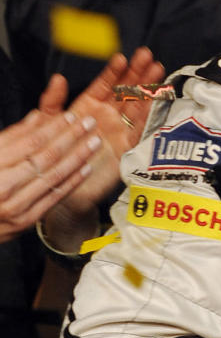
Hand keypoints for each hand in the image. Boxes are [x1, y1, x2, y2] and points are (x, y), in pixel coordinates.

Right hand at [0, 96, 101, 242]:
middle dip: (71, 137)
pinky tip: (85, 168)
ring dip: (78, 157)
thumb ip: (10, 137)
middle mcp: (2, 186)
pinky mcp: (25, 220)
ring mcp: (14, 205)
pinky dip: (72, 181)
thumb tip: (37, 117)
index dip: (53, 127)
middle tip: (89, 124)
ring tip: (94, 143)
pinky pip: (54, 197)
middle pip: (45, 157)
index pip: (29, 142)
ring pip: (53, 176)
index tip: (71, 116)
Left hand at [41, 49, 163, 250]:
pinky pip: (140, 127)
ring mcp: (119, 130)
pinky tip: (156, 98)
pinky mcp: (128, 146)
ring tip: (157, 70)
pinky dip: (148, 113)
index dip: (114, 72)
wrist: (67, 191)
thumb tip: (59, 79)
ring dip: (147, 87)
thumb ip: (52, 101)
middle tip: (147, 56)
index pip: (104, 85)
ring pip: (136, 104)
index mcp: (88, 108)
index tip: (123, 58)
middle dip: (137, 73)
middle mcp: (106, 117)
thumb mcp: (48, 125)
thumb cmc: (57, 158)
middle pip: (125, 90)